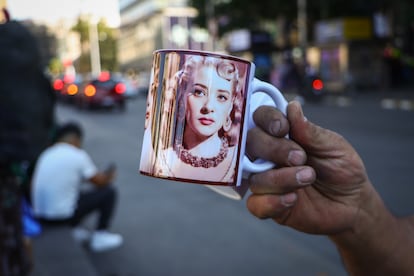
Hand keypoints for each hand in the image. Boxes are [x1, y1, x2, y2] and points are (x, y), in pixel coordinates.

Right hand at [245, 101, 372, 234]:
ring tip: (308, 178)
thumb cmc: (342, 170)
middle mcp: (269, 155)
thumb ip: (310, 131)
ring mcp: (267, 180)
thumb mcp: (333, 147)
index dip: (266, 119)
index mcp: (282, 135)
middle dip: (273, 149)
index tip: (283, 128)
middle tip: (300, 157)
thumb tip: (292, 107)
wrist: (352, 204)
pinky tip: (294, 199)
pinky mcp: (268, 205)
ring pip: (255, 176)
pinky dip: (273, 202)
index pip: (260, 118)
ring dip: (281, 178)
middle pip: (250, 144)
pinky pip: (255, 204)